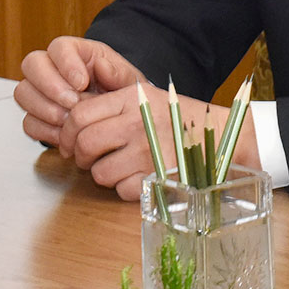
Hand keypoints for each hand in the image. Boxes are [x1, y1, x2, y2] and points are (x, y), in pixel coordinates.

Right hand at [15, 37, 142, 150]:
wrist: (118, 118)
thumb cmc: (121, 92)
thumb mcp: (128, 81)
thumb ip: (118, 73)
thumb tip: (102, 66)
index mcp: (76, 52)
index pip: (59, 46)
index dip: (66, 63)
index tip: (82, 83)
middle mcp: (53, 67)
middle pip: (32, 64)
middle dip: (50, 86)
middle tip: (73, 103)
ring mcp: (40, 92)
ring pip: (23, 93)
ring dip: (46, 109)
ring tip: (71, 120)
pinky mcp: (36, 116)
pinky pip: (28, 122)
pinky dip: (45, 130)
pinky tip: (65, 134)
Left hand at [62, 83, 259, 201]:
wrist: (222, 136)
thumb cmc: (181, 118)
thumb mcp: (147, 98)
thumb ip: (112, 106)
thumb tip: (71, 123)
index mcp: (133, 99)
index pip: (79, 115)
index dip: (66, 133)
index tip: (69, 142)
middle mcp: (138, 123)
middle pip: (84, 144)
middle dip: (80, 157)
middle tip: (88, 159)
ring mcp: (147, 151)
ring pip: (99, 172)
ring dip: (103, 175)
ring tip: (118, 167)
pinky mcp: (157, 176)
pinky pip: (121, 190)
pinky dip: (126, 189)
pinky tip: (139, 177)